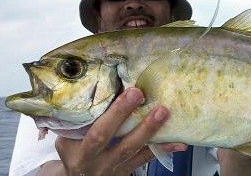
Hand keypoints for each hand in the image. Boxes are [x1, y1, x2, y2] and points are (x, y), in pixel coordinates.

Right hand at [53, 87, 186, 175]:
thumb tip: (84, 88)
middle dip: (125, 114)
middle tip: (140, 94)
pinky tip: (178, 142)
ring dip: (150, 130)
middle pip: (114, 138)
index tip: (128, 92)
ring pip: (133, 149)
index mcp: (79, 151)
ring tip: (164, 113)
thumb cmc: (74, 153)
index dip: (114, 113)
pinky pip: (146, 159)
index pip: (96, 131)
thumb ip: (75, 121)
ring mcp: (114, 167)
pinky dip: (163, 149)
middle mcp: (96, 160)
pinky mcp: (127, 171)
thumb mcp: (67, 139)